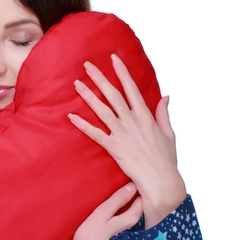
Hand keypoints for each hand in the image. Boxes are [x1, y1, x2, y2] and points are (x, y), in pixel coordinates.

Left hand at [68, 54, 186, 222]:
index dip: (122, 72)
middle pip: (113, 95)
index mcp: (146, 116)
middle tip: (87, 65)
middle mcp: (133, 122)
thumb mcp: (169, 133)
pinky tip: (71, 116)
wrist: (160, 181)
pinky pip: (95, 134)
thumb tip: (165, 96)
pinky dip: (83, 125)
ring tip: (77, 84)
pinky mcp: (114, 148)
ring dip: (88, 96)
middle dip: (100, 78)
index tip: (113, 59)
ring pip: (102, 110)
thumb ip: (164, 113)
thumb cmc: (165, 160)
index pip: (132, 88)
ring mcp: (122, 134)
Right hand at [70, 182, 142, 239]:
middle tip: (139, 195)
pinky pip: (133, 238)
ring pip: (138, 228)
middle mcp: (136, 234)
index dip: (141, 194)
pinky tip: (125, 229)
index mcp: (130, 223)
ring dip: (138, 218)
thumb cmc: (89, 237)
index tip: (140, 186)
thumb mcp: (101, 215)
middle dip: (142, 207)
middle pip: (142, 217)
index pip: (141, 205)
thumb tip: (133, 186)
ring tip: (133, 208)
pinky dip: (132, 231)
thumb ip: (117, 201)